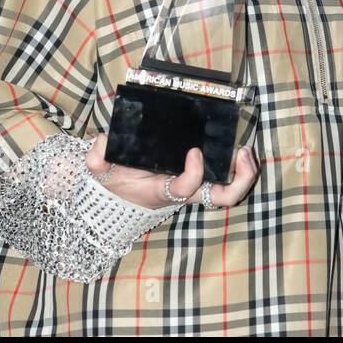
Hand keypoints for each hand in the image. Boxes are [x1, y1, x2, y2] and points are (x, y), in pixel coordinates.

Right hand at [86, 131, 259, 209]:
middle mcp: (185, 191)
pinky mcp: (199, 179)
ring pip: (229, 190)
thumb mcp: (101, 171)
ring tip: (245, 149)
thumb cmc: (116, 180)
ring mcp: (196, 188)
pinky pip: (225, 178)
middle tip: (243, 153)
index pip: (185, 187)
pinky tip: (237, 146)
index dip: (194, 172)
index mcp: (163, 191)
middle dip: (239, 180)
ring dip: (244, 171)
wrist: (119, 196)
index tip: (194, 151)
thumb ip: (97, 158)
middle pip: (222, 197)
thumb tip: (102, 145)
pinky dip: (236, 165)